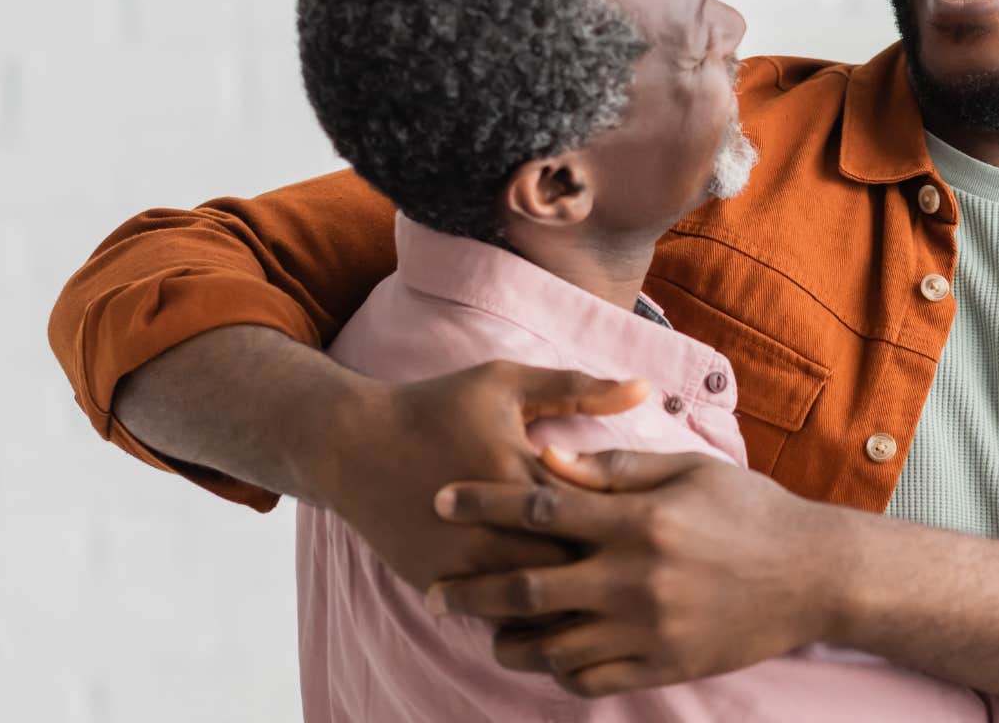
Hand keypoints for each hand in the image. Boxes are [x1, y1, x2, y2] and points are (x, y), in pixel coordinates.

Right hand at [309, 361, 646, 590]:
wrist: (352, 443)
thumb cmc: (436, 406)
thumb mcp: (506, 383)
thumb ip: (578, 389)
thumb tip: (645, 389)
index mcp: (521, 473)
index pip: (597, 512)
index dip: (627, 521)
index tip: (647, 519)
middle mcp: (493, 526)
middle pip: (573, 564)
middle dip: (602, 564)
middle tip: (629, 559)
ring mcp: (463, 562)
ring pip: (538, 600)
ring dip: (568, 595)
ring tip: (595, 583)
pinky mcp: (439, 583)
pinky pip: (496, 614)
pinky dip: (525, 610)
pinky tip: (548, 597)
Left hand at [426, 447, 838, 696]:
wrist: (814, 575)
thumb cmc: (752, 511)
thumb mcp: (690, 471)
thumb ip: (617, 470)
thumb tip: (549, 461)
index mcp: (640, 520)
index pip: (540, 508)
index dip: (483, 502)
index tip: (440, 499)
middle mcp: (636, 578)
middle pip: (529, 586)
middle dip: (471, 589)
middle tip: (434, 590)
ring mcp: (648, 629)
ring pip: (552, 645)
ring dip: (507, 639)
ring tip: (487, 631)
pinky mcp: (664, 666)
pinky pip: (591, 679)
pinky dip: (559, 671)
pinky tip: (547, 657)